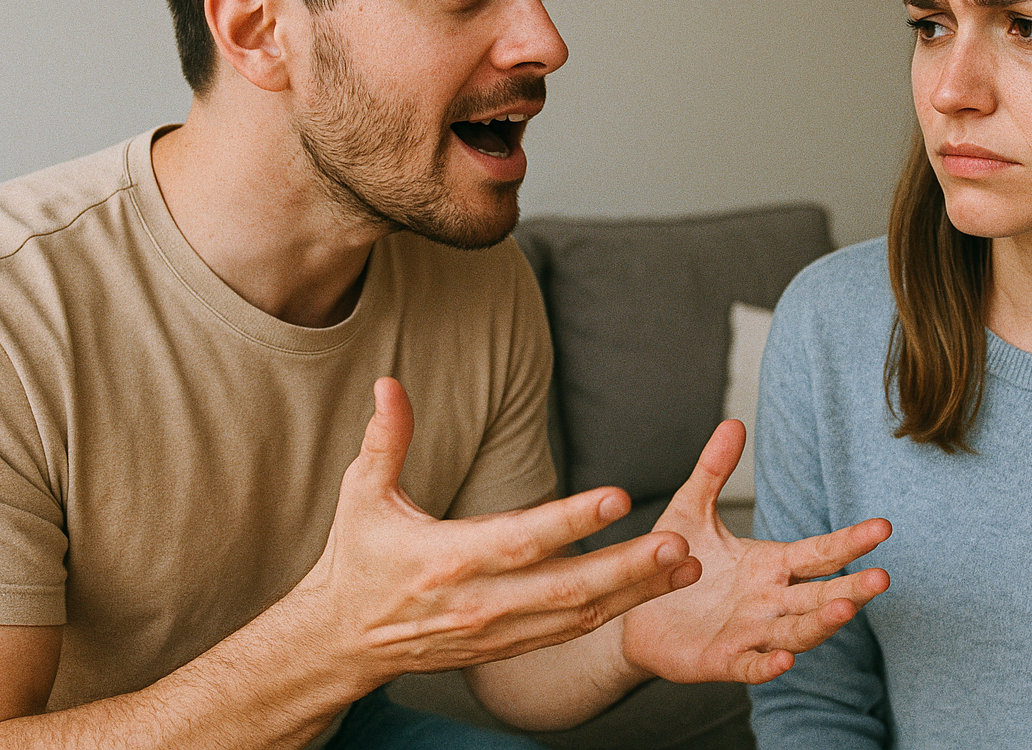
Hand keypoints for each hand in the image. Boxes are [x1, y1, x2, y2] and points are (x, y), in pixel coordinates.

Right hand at [289, 378, 702, 689]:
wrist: (344, 641)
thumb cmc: (358, 560)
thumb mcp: (361, 496)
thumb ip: (384, 440)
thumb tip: (389, 383)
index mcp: (448, 558)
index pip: (522, 538)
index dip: (572, 520)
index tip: (619, 496)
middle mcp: (480, 601)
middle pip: (566, 587)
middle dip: (627, 567)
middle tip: (677, 543)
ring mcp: (499, 631)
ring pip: (579, 615)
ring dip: (638, 592)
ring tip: (686, 566)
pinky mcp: (509, 648)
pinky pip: (571, 632)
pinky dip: (616, 613)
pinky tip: (654, 589)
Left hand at [620, 421, 890, 684]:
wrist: (632, 610)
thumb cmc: (671, 561)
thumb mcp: (691, 509)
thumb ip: (714, 471)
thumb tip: (734, 424)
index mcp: (771, 565)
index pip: (819, 553)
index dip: (850, 541)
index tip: (883, 527)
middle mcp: (769, 600)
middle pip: (819, 596)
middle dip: (851, 589)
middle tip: (882, 578)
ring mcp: (750, 632)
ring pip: (795, 631)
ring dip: (821, 624)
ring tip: (845, 610)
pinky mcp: (720, 659)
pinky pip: (749, 666)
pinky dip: (767, 665)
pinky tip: (784, 659)